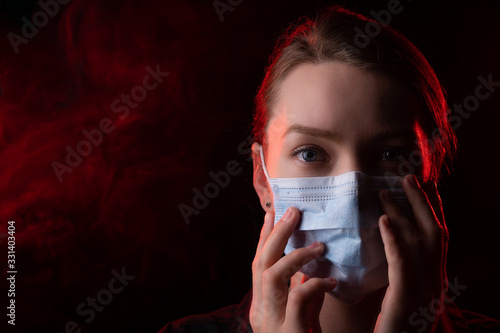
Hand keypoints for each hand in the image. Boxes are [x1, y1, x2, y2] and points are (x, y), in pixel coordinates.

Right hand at [249, 207, 336, 332]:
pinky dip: (314, 284)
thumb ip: (302, 295)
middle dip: (276, 234)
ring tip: (319, 246)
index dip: (264, 238)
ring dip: (295, 255)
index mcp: (261, 308)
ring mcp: (272, 322)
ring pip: (272, 275)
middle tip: (292, 212)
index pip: (258, 266)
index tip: (271, 215)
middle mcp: (260, 313)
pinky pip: (298, 296)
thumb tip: (308, 269)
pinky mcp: (290, 331)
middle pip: (260, 264)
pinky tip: (331, 282)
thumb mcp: (302, 319)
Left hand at [374, 174, 447, 332]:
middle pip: (433, 233)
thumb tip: (398, 244)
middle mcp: (435, 280)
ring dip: (401, 214)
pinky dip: (394, 240)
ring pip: (417, 243)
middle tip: (407, 178)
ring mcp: (424, 289)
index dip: (434, 209)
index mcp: (436, 279)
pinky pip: (401, 263)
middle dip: (421, 203)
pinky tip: (384, 221)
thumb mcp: (410, 295)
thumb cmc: (402, 326)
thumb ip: (408, 271)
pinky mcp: (405, 297)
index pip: (439, 238)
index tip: (427, 185)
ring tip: (384, 193)